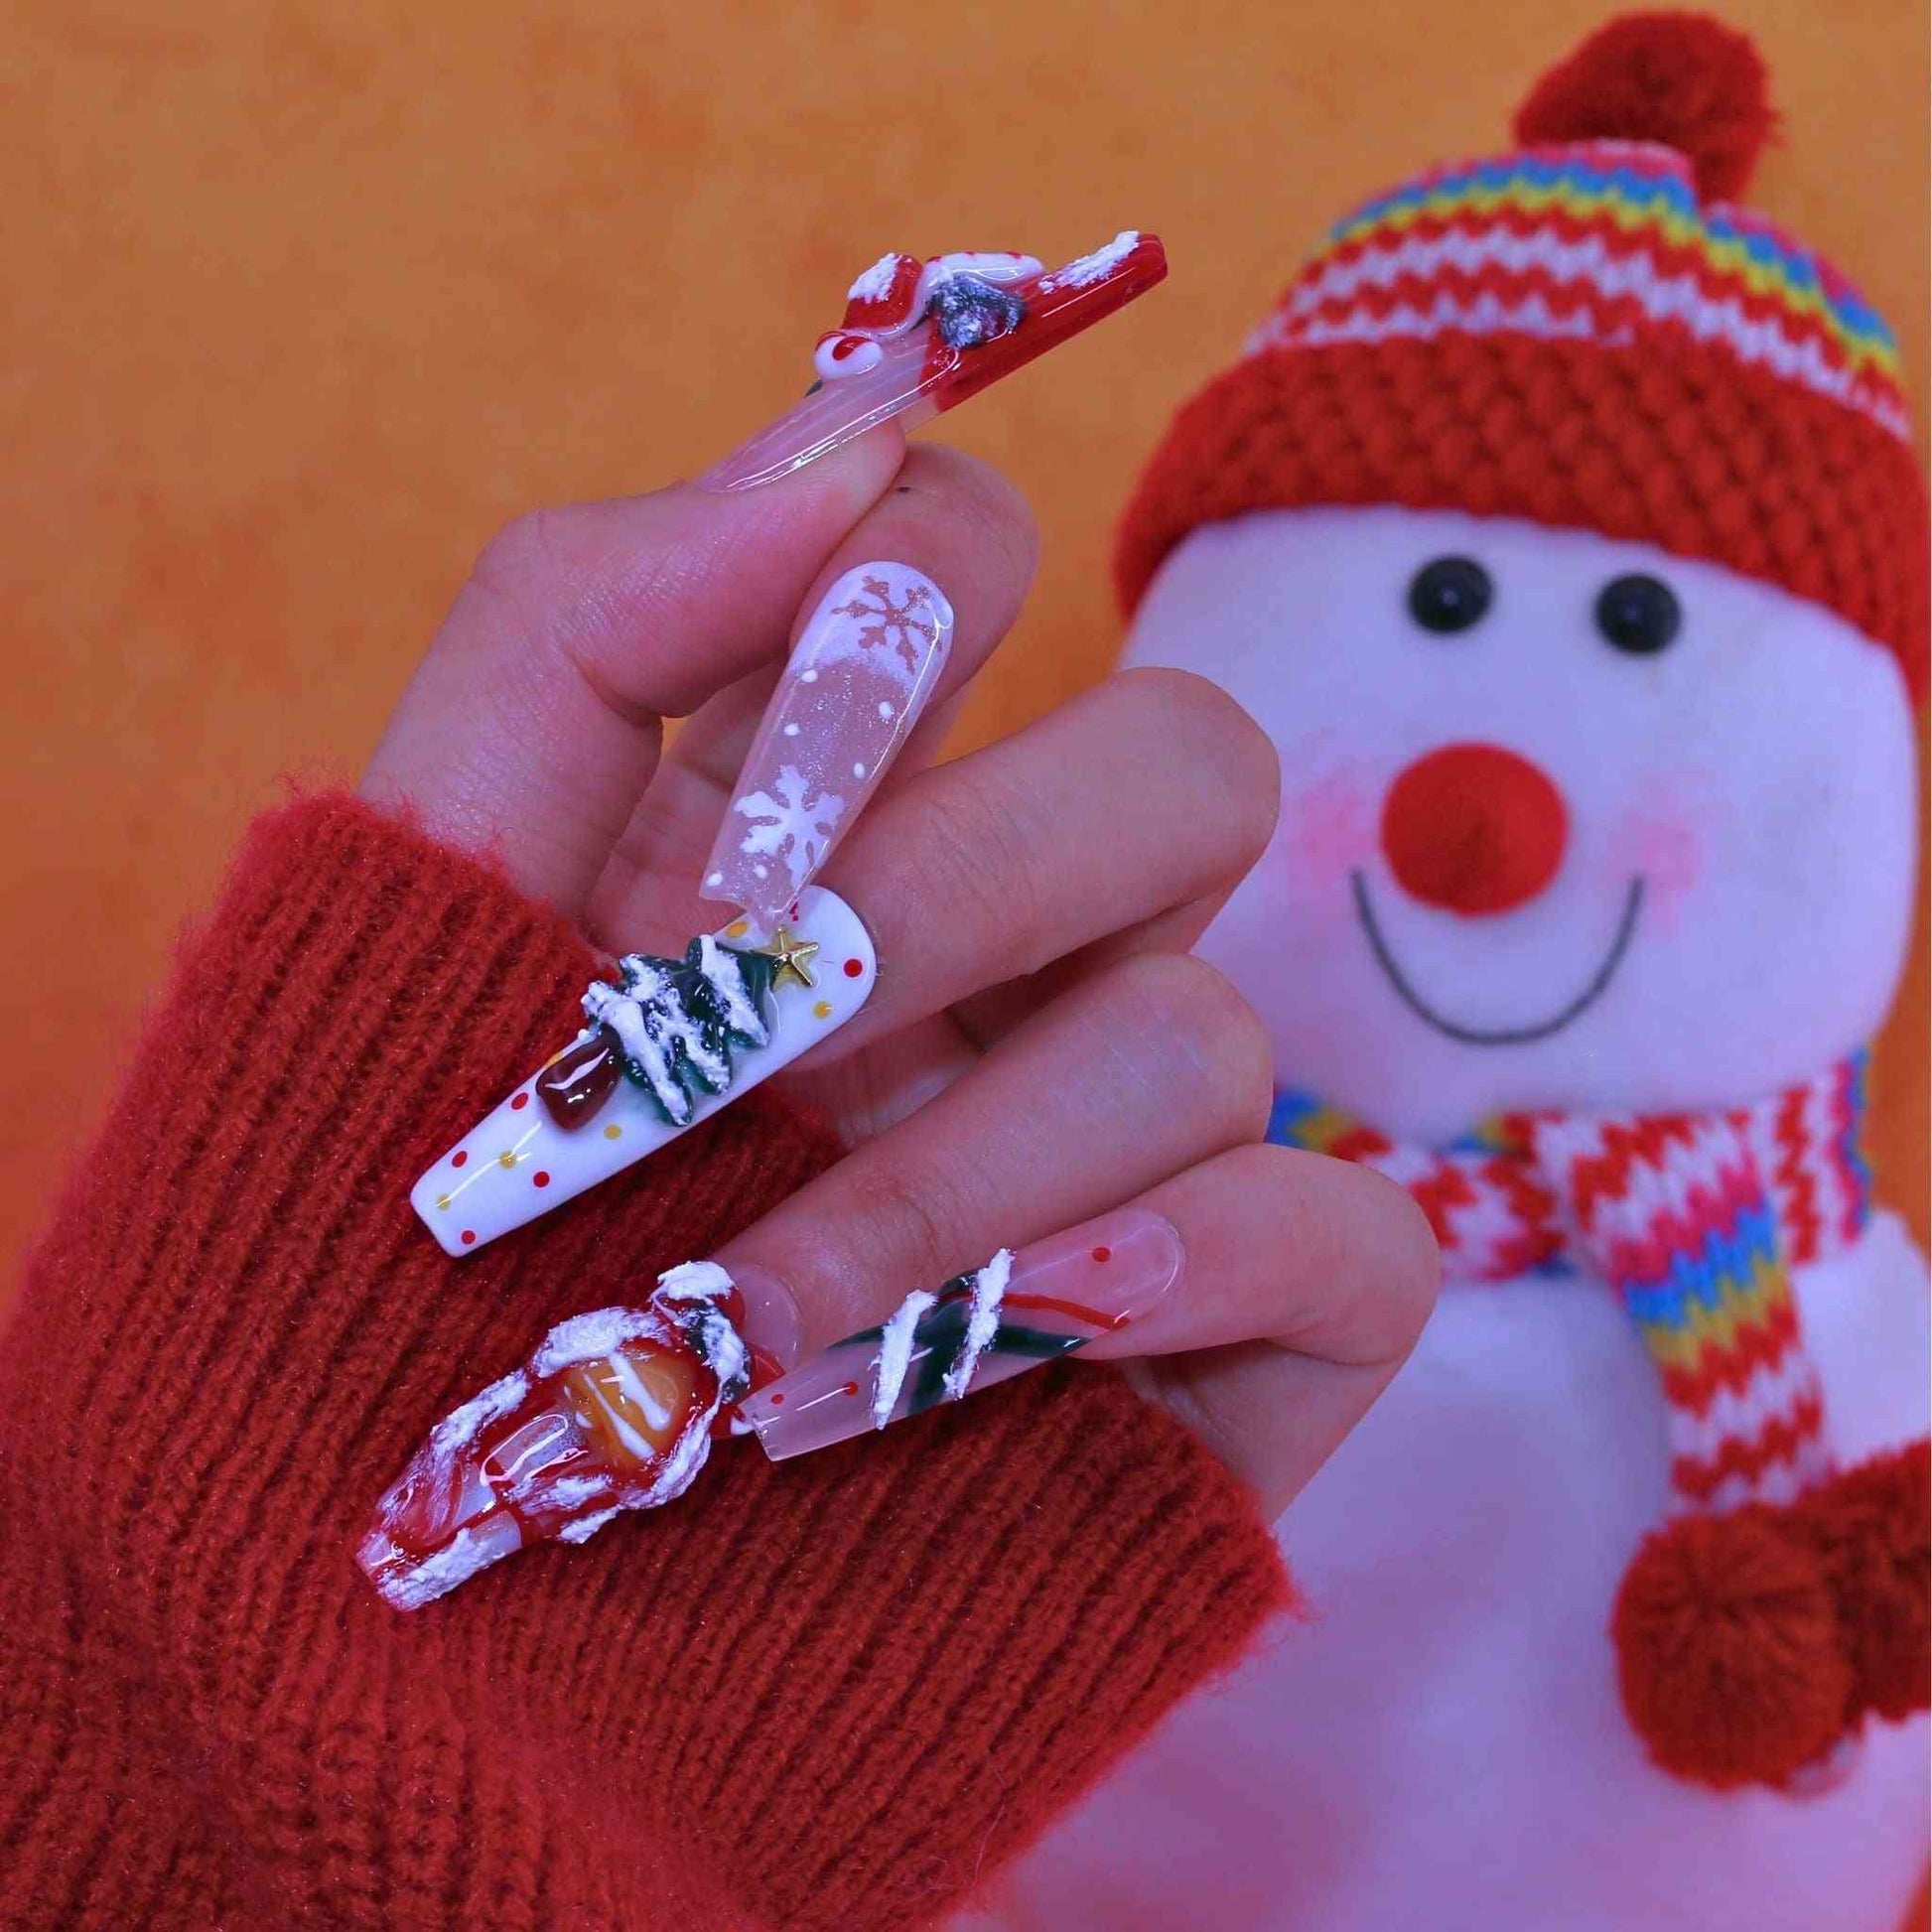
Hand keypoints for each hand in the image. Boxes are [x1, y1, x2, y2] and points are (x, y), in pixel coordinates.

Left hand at [363, 426, 1436, 1515]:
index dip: (886, 622)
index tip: (730, 807)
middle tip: (759, 1036)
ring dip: (967, 1166)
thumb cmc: (408, 1240)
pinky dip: (1171, 1281)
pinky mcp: (1229, 1330)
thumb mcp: (424, 900)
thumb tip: (845, 424)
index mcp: (834, 819)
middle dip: (964, 885)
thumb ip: (587, 623)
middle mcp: (1014, 956)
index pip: (969, 567)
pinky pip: (1345, 1239)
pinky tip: (975, 1363)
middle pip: (1181, 763)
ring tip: (749, 1315)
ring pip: (1211, 1031)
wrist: (438, 1603)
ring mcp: (1132, 1141)